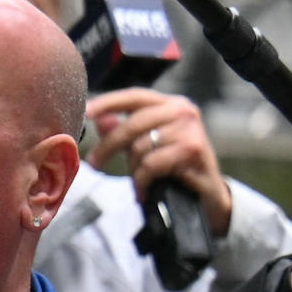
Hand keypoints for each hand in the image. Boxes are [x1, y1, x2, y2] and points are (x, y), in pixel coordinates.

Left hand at [85, 89, 232, 232]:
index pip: (134, 96)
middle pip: (132, 124)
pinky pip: (151, 164)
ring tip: (139, 180)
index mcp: (170, 104)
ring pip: (140, 147)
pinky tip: (143, 191)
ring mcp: (190, 129)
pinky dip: (142, 180)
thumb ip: (124, 131)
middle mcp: (183, 111)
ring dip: (133, 168)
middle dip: (108, 146)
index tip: (85, 113)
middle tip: (93, 162)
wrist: (206, 194)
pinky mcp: (192, 150)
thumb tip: (100, 120)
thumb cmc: (173, 167)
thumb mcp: (146, 146)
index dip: (108, 103)